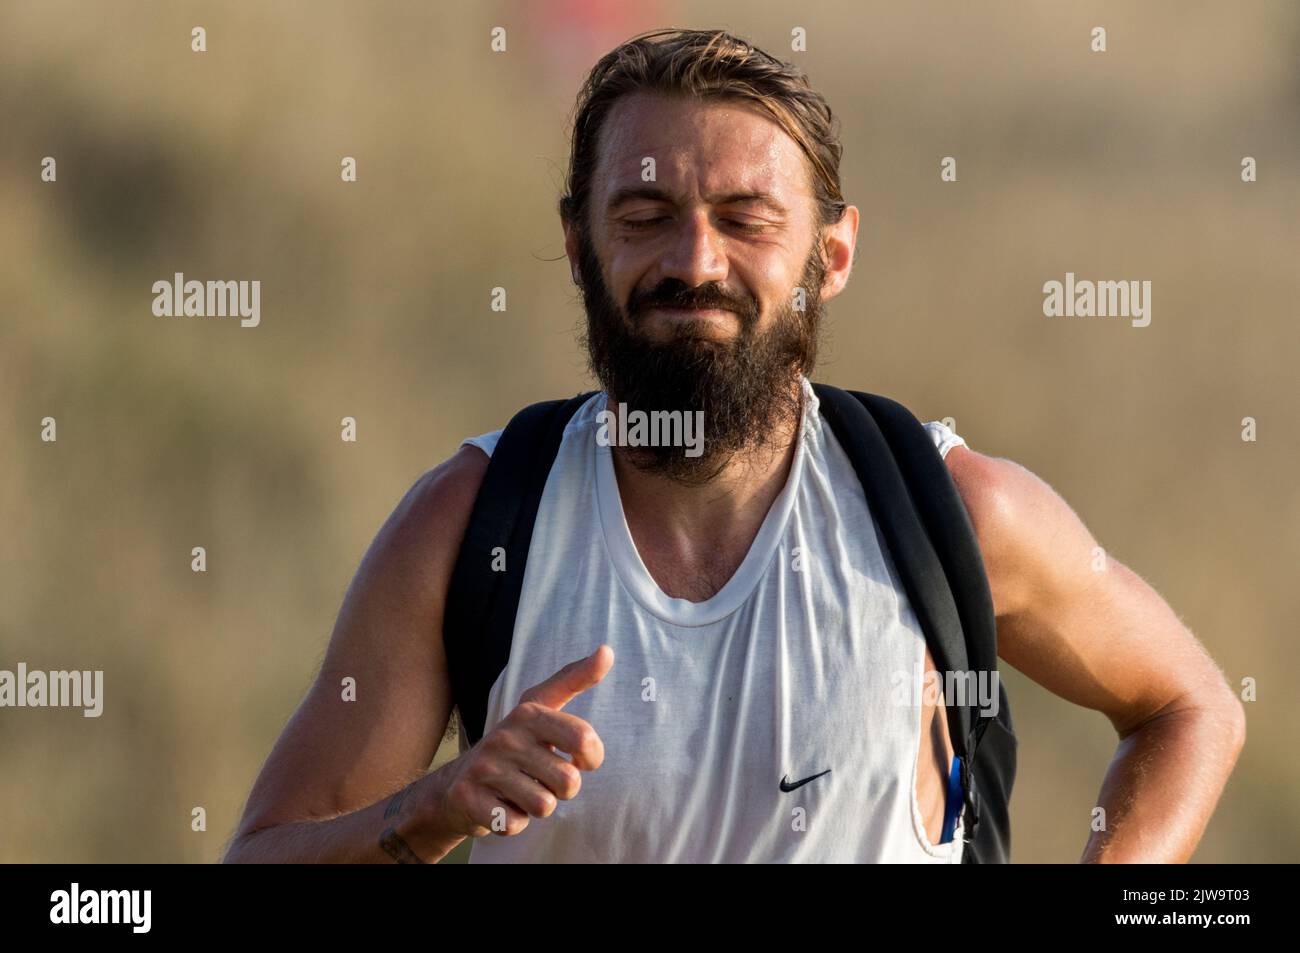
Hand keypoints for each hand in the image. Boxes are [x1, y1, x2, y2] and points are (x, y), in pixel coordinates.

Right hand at [436, 644, 613, 838]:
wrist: (456, 784)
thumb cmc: (514, 746)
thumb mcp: (542, 708)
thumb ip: (575, 680)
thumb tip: (607, 651)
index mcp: (529, 713)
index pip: (584, 738)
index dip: (592, 758)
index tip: (579, 759)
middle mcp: (505, 737)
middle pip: (568, 781)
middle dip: (563, 789)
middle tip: (542, 778)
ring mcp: (485, 768)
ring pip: (545, 806)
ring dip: (538, 805)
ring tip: (521, 791)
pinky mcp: (469, 798)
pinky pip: (516, 824)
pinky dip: (514, 821)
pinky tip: (502, 805)